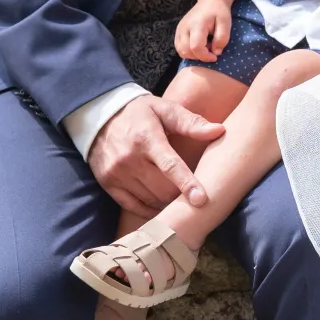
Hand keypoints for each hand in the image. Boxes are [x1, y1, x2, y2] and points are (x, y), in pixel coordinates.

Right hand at [87, 93, 225, 216]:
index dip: (187, 184)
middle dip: (181, 195)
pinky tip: (162, 206)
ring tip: (179, 197)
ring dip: (167, 203)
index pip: (170, 165)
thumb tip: (219, 131)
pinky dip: (150, 210)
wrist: (100, 116)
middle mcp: (129, 158)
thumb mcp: (165, 109)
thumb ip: (192, 122)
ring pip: (150, 200)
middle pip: (162, 188)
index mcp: (147, 138)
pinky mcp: (109, 184)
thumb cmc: (140, 113)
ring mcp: (117, 173)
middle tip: (195, 194)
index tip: (201, 200)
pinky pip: (133, 206)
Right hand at [174, 0, 232, 62]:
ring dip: (194, 55)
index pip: (196, 47)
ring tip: (205, 46)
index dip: (205, 56)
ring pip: (181, 52)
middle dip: (200, 56)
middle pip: (186, 51)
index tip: (215, 56)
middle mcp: (184, 28)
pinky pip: (179, 48)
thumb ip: (222, 39)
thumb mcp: (226, 23)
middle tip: (211, 49)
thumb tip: (215, 52)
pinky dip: (189, 51)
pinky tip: (199, 45)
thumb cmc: (219, 12)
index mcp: (197, 25)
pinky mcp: (178, 32)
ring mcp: (179, 30)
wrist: (210, 1)